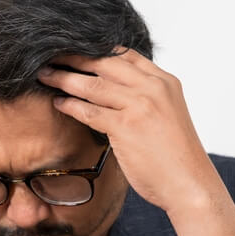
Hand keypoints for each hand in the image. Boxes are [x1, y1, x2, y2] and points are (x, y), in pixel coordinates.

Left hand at [37, 49, 217, 215]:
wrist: (190, 185)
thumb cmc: (176, 158)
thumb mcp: (166, 116)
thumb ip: (144, 100)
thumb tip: (113, 95)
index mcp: (165, 82)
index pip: (125, 55)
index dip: (95, 50)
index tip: (73, 50)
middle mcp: (154, 87)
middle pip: (105, 62)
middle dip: (74, 57)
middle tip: (49, 55)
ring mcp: (140, 105)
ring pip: (93, 84)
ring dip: (64, 78)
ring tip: (44, 76)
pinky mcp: (126, 126)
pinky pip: (89, 110)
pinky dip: (70, 105)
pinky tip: (58, 103)